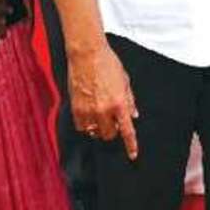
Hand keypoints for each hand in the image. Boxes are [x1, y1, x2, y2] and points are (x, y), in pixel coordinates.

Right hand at [69, 42, 138, 160]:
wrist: (87, 54)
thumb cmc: (108, 63)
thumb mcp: (124, 81)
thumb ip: (129, 100)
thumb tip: (133, 116)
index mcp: (119, 103)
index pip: (127, 131)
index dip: (131, 145)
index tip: (132, 155)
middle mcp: (104, 110)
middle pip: (110, 134)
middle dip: (113, 131)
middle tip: (113, 121)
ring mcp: (88, 110)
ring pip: (94, 132)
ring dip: (99, 128)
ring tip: (100, 116)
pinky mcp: (75, 108)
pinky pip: (82, 127)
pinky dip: (86, 125)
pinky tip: (89, 114)